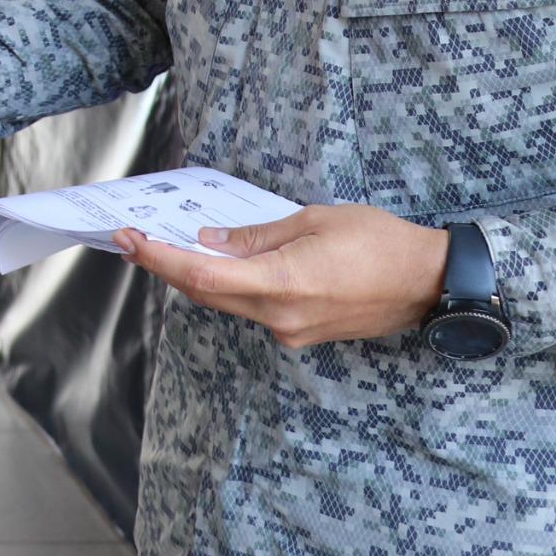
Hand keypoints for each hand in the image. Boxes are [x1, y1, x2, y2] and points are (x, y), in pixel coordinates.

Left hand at [113, 205, 450, 349]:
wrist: (428, 282)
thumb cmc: (378, 241)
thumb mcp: (314, 221)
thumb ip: (257, 236)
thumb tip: (212, 241)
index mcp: (281, 284)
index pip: (202, 276)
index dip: (159, 259)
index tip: (128, 240)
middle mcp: (280, 316)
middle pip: (208, 293)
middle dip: (167, 266)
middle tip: (135, 240)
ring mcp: (292, 331)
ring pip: (230, 303)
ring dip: (198, 277)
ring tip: (168, 246)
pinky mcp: (303, 333)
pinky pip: (255, 309)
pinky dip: (231, 287)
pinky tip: (221, 264)